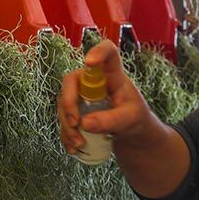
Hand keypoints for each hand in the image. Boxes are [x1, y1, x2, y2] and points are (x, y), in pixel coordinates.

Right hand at [57, 40, 154, 155]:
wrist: (130, 131)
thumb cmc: (134, 117)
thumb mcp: (130, 119)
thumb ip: (111, 120)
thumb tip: (85, 124)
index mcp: (112, 74)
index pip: (107, 52)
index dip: (97, 52)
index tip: (89, 62)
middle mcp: (93, 80)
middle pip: (72, 81)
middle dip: (69, 103)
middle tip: (76, 123)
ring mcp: (80, 94)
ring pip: (64, 103)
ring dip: (67, 124)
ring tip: (79, 143)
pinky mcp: (74, 109)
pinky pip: (63, 119)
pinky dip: (66, 134)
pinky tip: (73, 147)